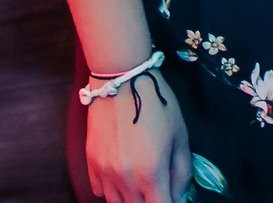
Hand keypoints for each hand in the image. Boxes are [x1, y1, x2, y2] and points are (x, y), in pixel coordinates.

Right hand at [86, 74, 192, 202]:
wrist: (122, 80)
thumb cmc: (158, 104)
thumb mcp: (180, 134)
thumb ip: (181, 170)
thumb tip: (180, 196)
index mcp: (152, 173)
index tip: (172, 196)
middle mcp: (126, 180)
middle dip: (151, 201)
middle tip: (158, 185)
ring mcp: (105, 174)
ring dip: (131, 198)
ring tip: (141, 178)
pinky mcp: (90, 165)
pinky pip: (100, 192)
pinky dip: (112, 190)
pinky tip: (122, 173)